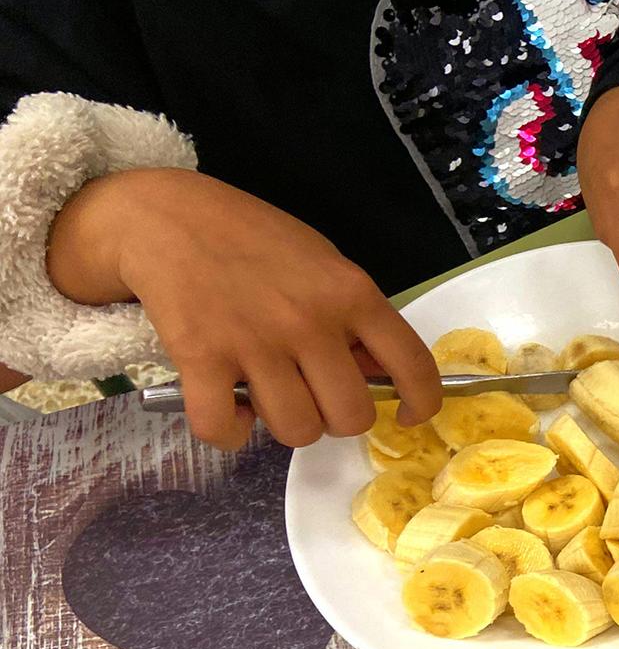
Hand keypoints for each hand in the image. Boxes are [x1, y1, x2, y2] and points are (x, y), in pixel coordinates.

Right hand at [46, 168, 441, 449]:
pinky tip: (228, 409)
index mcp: (351, 293)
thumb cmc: (252, 239)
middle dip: (336, 418)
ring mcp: (255, 342)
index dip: (422, 404)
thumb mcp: (322, 262)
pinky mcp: (200, 357)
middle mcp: (310, 321)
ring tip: (269, 396)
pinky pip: (225, 429)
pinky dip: (228, 433)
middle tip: (314, 395)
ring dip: (286, 425)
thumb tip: (383, 375)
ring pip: (297, 431)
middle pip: (350, 416)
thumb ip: (354, 316)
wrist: (165, 216)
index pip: (412, 364)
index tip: (409, 416)